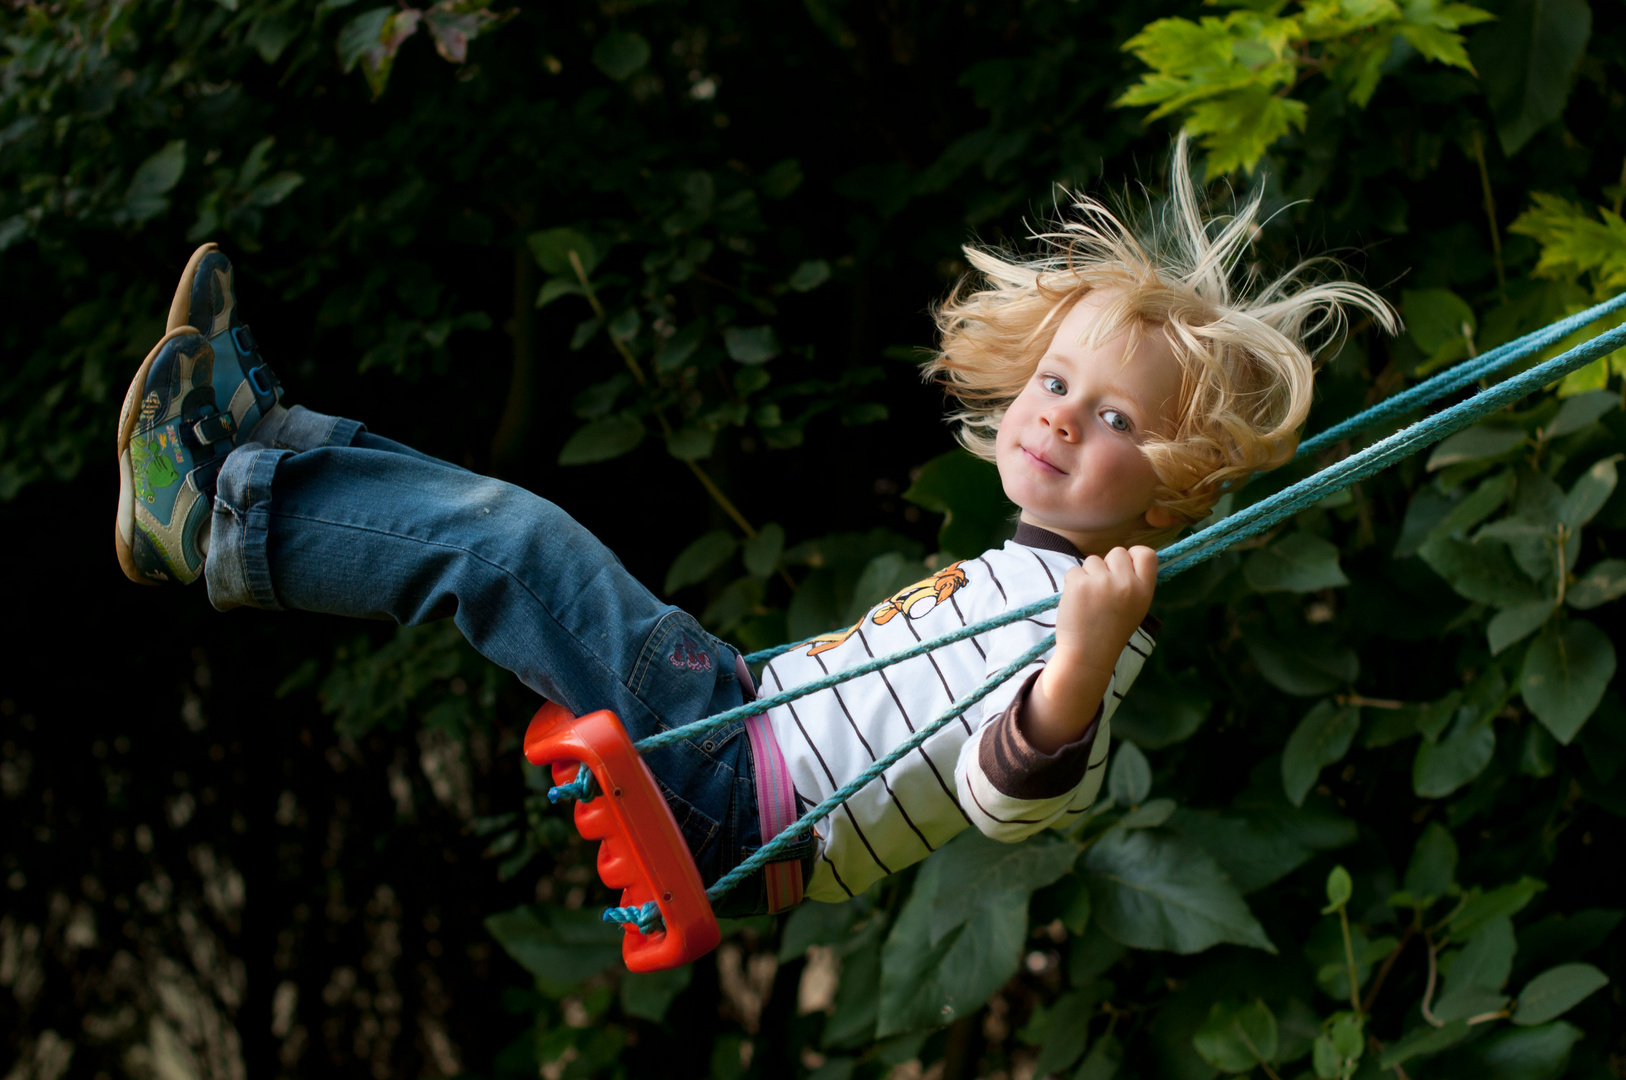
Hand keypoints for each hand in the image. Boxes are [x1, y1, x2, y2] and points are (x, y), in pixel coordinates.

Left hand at [1053, 546, 1159, 672]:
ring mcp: (1103, 583)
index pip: (1147, 554)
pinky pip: (1074, 570)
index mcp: (1144, 591)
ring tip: (1090, 601)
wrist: (1088, 656)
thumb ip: (1133, 583)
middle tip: (1102, 590)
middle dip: (1107, 565)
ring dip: (1088, 575)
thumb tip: (1124, 557)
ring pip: (1093, 560)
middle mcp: (1127, 584)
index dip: (1133, 555)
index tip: (1124, 567)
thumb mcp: (1135, 608)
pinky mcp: (1080, 584)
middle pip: (1117, 552)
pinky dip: (1073, 583)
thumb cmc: (1110, 632)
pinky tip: (1078, 603)